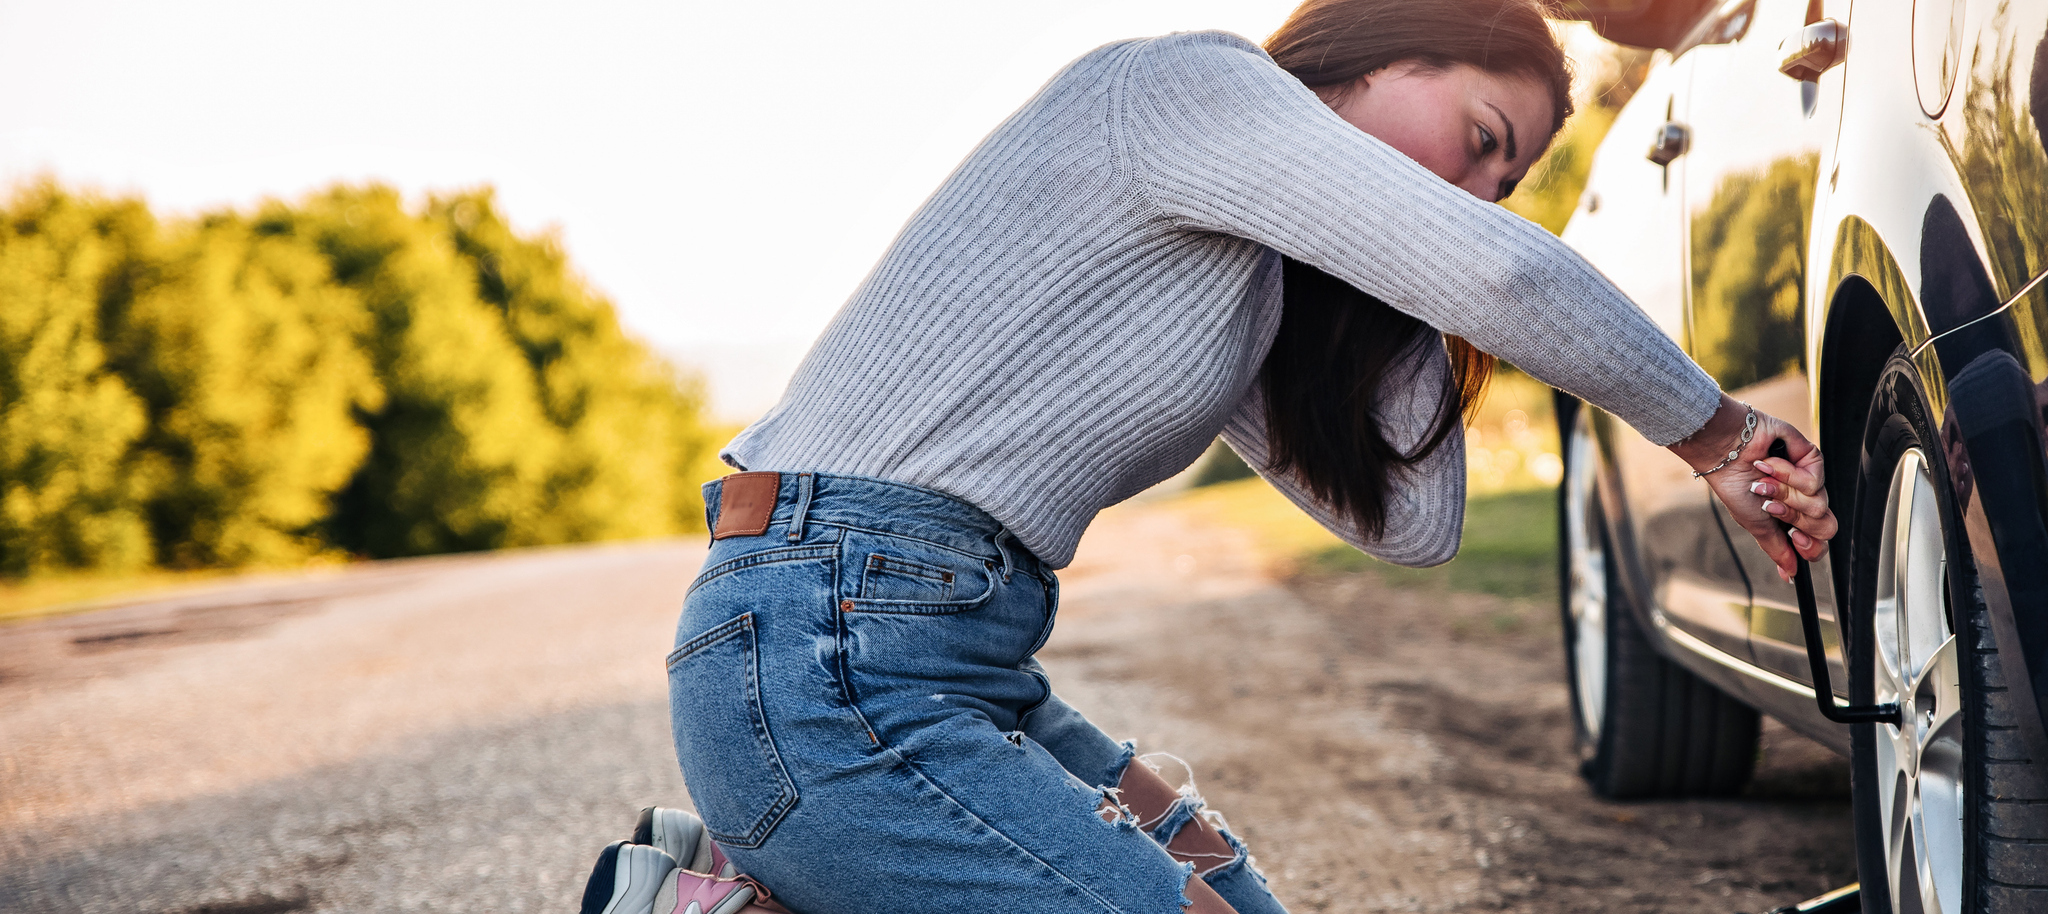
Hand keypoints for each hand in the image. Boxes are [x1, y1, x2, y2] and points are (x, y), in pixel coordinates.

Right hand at [1671, 396, 1836, 580]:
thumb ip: (1777, 548)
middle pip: (1825, 526)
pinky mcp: (1812, 459)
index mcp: (1791, 518)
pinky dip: (1788, 476)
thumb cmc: (1734, 486)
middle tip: (1770, 506)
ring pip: (1819, 504)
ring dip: (1784, 495)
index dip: (1811, 546)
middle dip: (1794, 517)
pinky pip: (1815, 481)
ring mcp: (1810, 479)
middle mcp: (1803, 500)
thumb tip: (1789, 574)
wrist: (1726, 454)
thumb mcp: (1755, 524)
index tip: (1794, 537)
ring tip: (1763, 482)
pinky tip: (1768, 465)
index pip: (1818, 541)